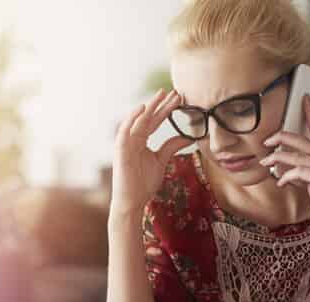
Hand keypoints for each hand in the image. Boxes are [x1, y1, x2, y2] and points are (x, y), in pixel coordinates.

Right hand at [110, 89, 192, 214]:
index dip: (166, 109)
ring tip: (162, 95)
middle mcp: (133, 138)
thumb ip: (171, 146)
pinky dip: (132, 117)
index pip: (155, 121)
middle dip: (161, 105)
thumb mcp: (161, 160)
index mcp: (141, 139)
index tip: (179, 99)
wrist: (133, 201)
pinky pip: (125, 129)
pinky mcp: (120, 148)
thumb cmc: (143, 183)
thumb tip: (189, 136)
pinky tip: (143, 108)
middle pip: (149, 117)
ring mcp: (126, 142)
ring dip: (150, 107)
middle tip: (175, 92)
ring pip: (138, 120)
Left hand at [259, 95, 309, 243]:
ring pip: (296, 156)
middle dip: (280, 138)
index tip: (304, 99)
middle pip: (302, 139)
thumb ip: (302, 167)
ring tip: (267, 164)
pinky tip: (281, 182)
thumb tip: (281, 161)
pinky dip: (285, 176)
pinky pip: (297, 171)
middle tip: (266, 142)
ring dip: (276, 159)